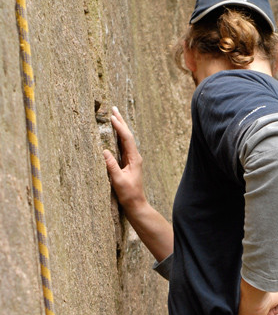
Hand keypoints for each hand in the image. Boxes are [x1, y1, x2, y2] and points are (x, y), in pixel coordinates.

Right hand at [102, 107, 172, 259]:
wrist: (136, 205)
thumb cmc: (129, 195)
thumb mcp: (118, 181)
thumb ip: (112, 166)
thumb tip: (104, 151)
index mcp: (134, 159)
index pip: (127, 138)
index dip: (119, 127)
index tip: (112, 117)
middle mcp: (134, 157)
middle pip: (127, 135)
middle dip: (120, 122)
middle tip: (113, 108)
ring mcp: (131, 160)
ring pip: (125, 140)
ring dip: (119, 127)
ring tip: (113, 116)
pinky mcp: (127, 164)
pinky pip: (122, 146)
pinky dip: (117, 137)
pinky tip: (113, 133)